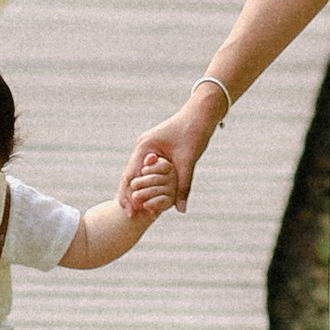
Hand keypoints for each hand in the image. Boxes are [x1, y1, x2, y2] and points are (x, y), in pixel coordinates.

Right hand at [126, 93, 223, 213]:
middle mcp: (142, 147)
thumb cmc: (194, 132)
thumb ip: (183, 186)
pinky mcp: (154, 150)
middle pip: (129, 175)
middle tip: (129, 215)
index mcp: (145, 147)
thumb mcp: (188, 161)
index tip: (130, 212)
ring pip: (136, 172)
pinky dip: (144, 182)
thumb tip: (181, 209)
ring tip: (135, 210)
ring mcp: (147, 148)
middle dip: (128, 195)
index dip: (128, 195)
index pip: (130, 175)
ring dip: (136, 190)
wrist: (201, 114)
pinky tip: (147, 195)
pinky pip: (145, 169)